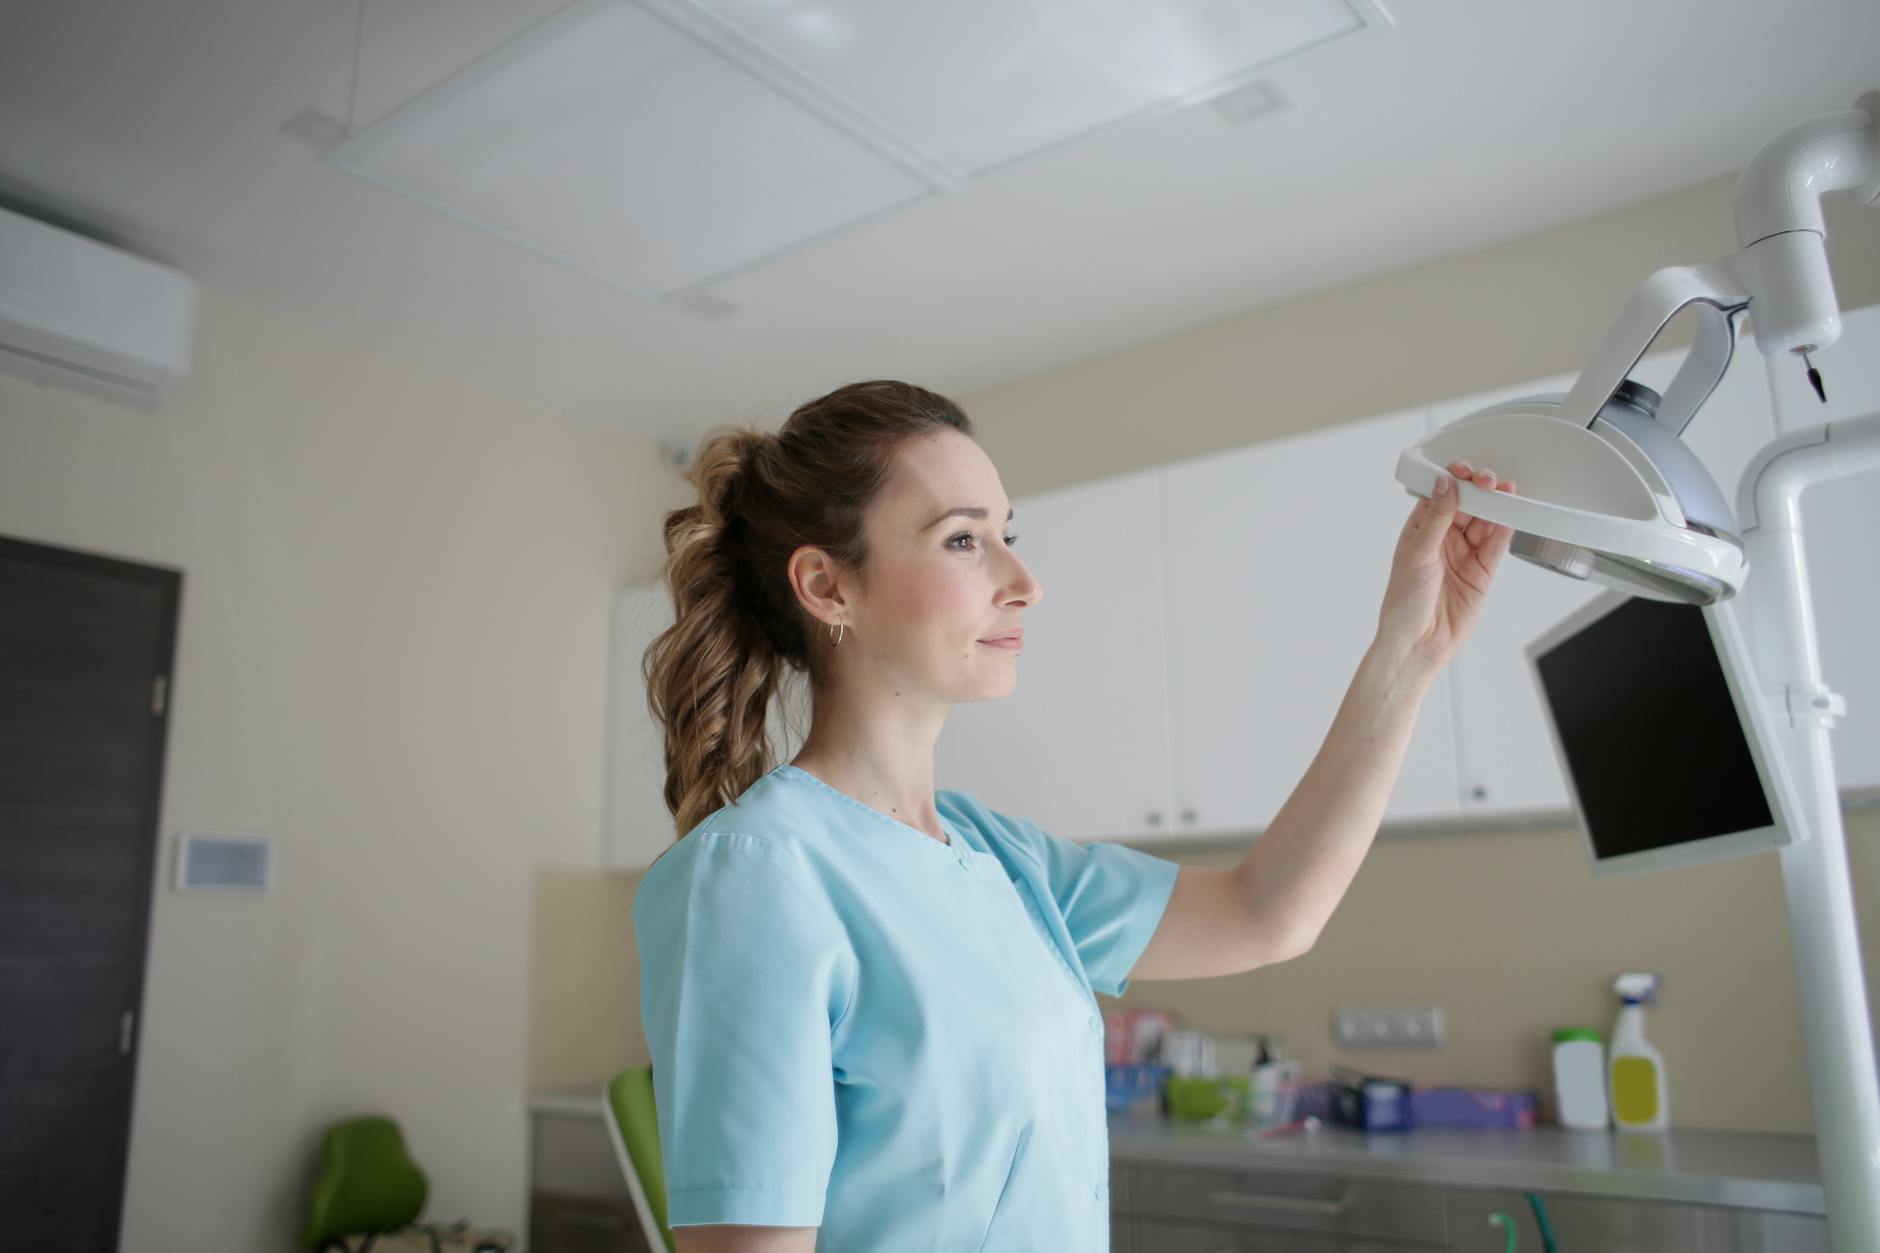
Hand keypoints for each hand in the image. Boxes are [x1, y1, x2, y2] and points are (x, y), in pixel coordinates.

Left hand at [1376, 459, 1517, 676]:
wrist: (1418, 642)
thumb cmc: (1404, 602)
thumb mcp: (1416, 554)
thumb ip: (1436, 519)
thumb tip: (1446, 484)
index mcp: (1421, 530)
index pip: (1441, 495)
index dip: (1453, 480)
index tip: (1463, 470)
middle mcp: (1444, 539)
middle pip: (1468, 504)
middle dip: (1479, 489)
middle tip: (1488, 481)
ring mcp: (1465, 553)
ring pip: (1486, 521)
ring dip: (1496, 505)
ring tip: (1506, 492)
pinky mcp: (1483, 570)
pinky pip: (1498, 543)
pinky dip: (1506, 527)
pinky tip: (1512, 513)